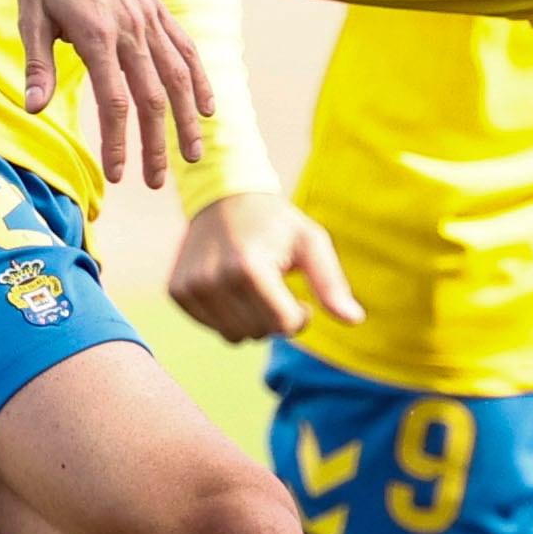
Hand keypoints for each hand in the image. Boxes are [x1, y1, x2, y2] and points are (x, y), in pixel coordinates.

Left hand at [4, 0, 213, 185]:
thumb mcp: (29, 16)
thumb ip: (36, 65)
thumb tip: (32, 109)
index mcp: (97, 35)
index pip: (115, 101)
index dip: (118, 141)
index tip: (118, 175)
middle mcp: (131, 28)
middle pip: (151, 97)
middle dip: (155, 144)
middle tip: (153, 182)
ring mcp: (149, 17)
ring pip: (177, 76)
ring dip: (186, 120)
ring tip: (192, 156)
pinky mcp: (157, 8)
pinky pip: (186, 48)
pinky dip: (199, 79)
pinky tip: (207, 107)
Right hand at [169, 191, 364, 341]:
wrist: (223, 197)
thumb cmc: (275, 222)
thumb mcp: (310, 242)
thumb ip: (331, 283)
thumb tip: (355, 320)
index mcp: (248, 267)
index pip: (283, 326)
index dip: (299, 316)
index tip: (298, 292)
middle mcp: (213, 279)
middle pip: (258, 333)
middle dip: (274, 317)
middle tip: (274, 286)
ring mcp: (190, 286)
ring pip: (233, 336)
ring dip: (250, 319)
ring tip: (253, 287)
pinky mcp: (177, 291)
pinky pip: (212, 327)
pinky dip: (227, 315)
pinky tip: (230, 287)